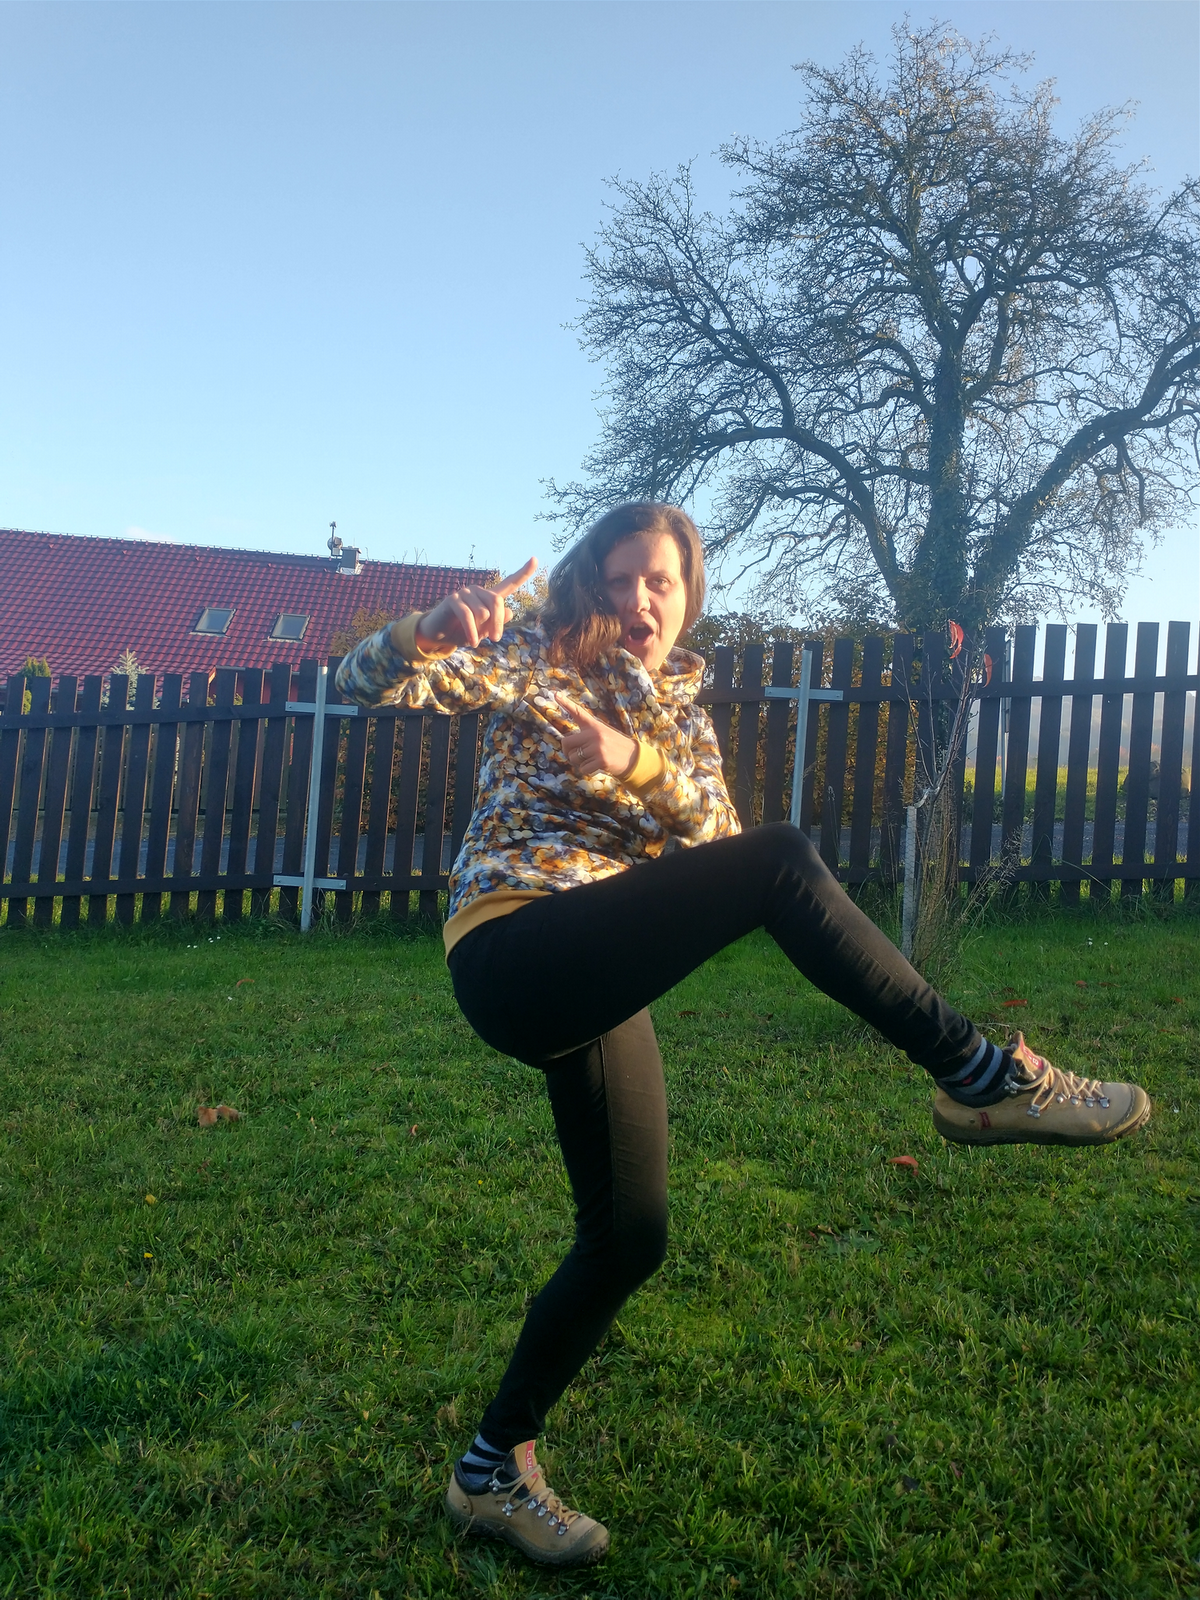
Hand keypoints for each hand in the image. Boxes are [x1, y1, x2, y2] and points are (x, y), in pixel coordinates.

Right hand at [412, 557, 536, 650]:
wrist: (439, 635)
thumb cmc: (463, 632)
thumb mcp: (484, 631)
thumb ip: (497, 622)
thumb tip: (510, 611)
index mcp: (489, 597)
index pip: (509, 583)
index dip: (523, 573)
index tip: (535, 559)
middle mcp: (478, 591)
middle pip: (497, 603)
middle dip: (498, 624)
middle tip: (495, 639)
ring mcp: (465, 593)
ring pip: (482, 613)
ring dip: (479, 630)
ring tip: (474, 638)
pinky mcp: (453, 600)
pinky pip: (468, 616)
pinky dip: (472, 632)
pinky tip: (473, 642)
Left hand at [555, 693, 638, 778]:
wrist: (633, 758)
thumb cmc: (614, 746)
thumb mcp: (603, 733)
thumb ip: (586, 735)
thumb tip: (566, 745)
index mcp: (595, 725)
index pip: (578, 712)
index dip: (566, 703)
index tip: (555, 694)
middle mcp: (595, 734)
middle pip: (566, 742)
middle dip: (567, 752)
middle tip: (575, 756)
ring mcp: (598, 747)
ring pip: (573, 758)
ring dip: (579, 763)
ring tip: (591, 760)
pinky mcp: (601, 759)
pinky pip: (583, 768)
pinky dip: (587, 770)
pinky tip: (597, 766)